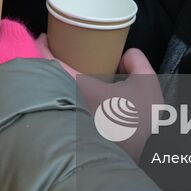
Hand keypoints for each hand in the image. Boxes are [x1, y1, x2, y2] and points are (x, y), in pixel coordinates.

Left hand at [38, 36, 161, 158]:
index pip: (52, 66)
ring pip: (56, 97)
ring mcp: (74, 125)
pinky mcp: (80, 137)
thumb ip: (135, 60)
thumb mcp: (146, 81)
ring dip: (56, 82)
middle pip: (49, 82)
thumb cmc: (145, 117)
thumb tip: (124, 55)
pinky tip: (77, 94)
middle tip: (52, 51)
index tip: (43, 37)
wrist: (148, 153)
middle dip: (46, 65)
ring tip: (64, 70)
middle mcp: (73, 108)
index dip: (43, 49)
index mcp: (84, 90)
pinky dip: (65, 98)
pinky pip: (66, 111)